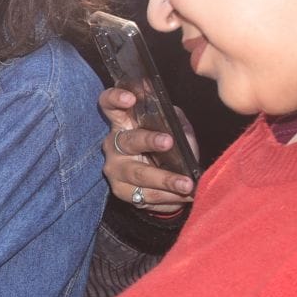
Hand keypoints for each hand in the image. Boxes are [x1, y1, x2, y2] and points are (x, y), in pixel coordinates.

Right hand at [99, 88, 195, 211]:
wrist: (160, 180)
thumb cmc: (165, 147)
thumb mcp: (173, 129)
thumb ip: (176, 123)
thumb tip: (181, 128)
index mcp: (123, 123)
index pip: (109, 105)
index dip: (116, 99)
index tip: (130, 99)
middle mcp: (113, 145)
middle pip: (128, 141)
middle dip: (149, 141)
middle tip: (169, 141)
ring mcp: (115, 169)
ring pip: (138, 174)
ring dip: (165, 179)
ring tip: (187, 184)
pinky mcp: (121, 191)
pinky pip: (145, 196)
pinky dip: (167, 197)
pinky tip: (184, 196)